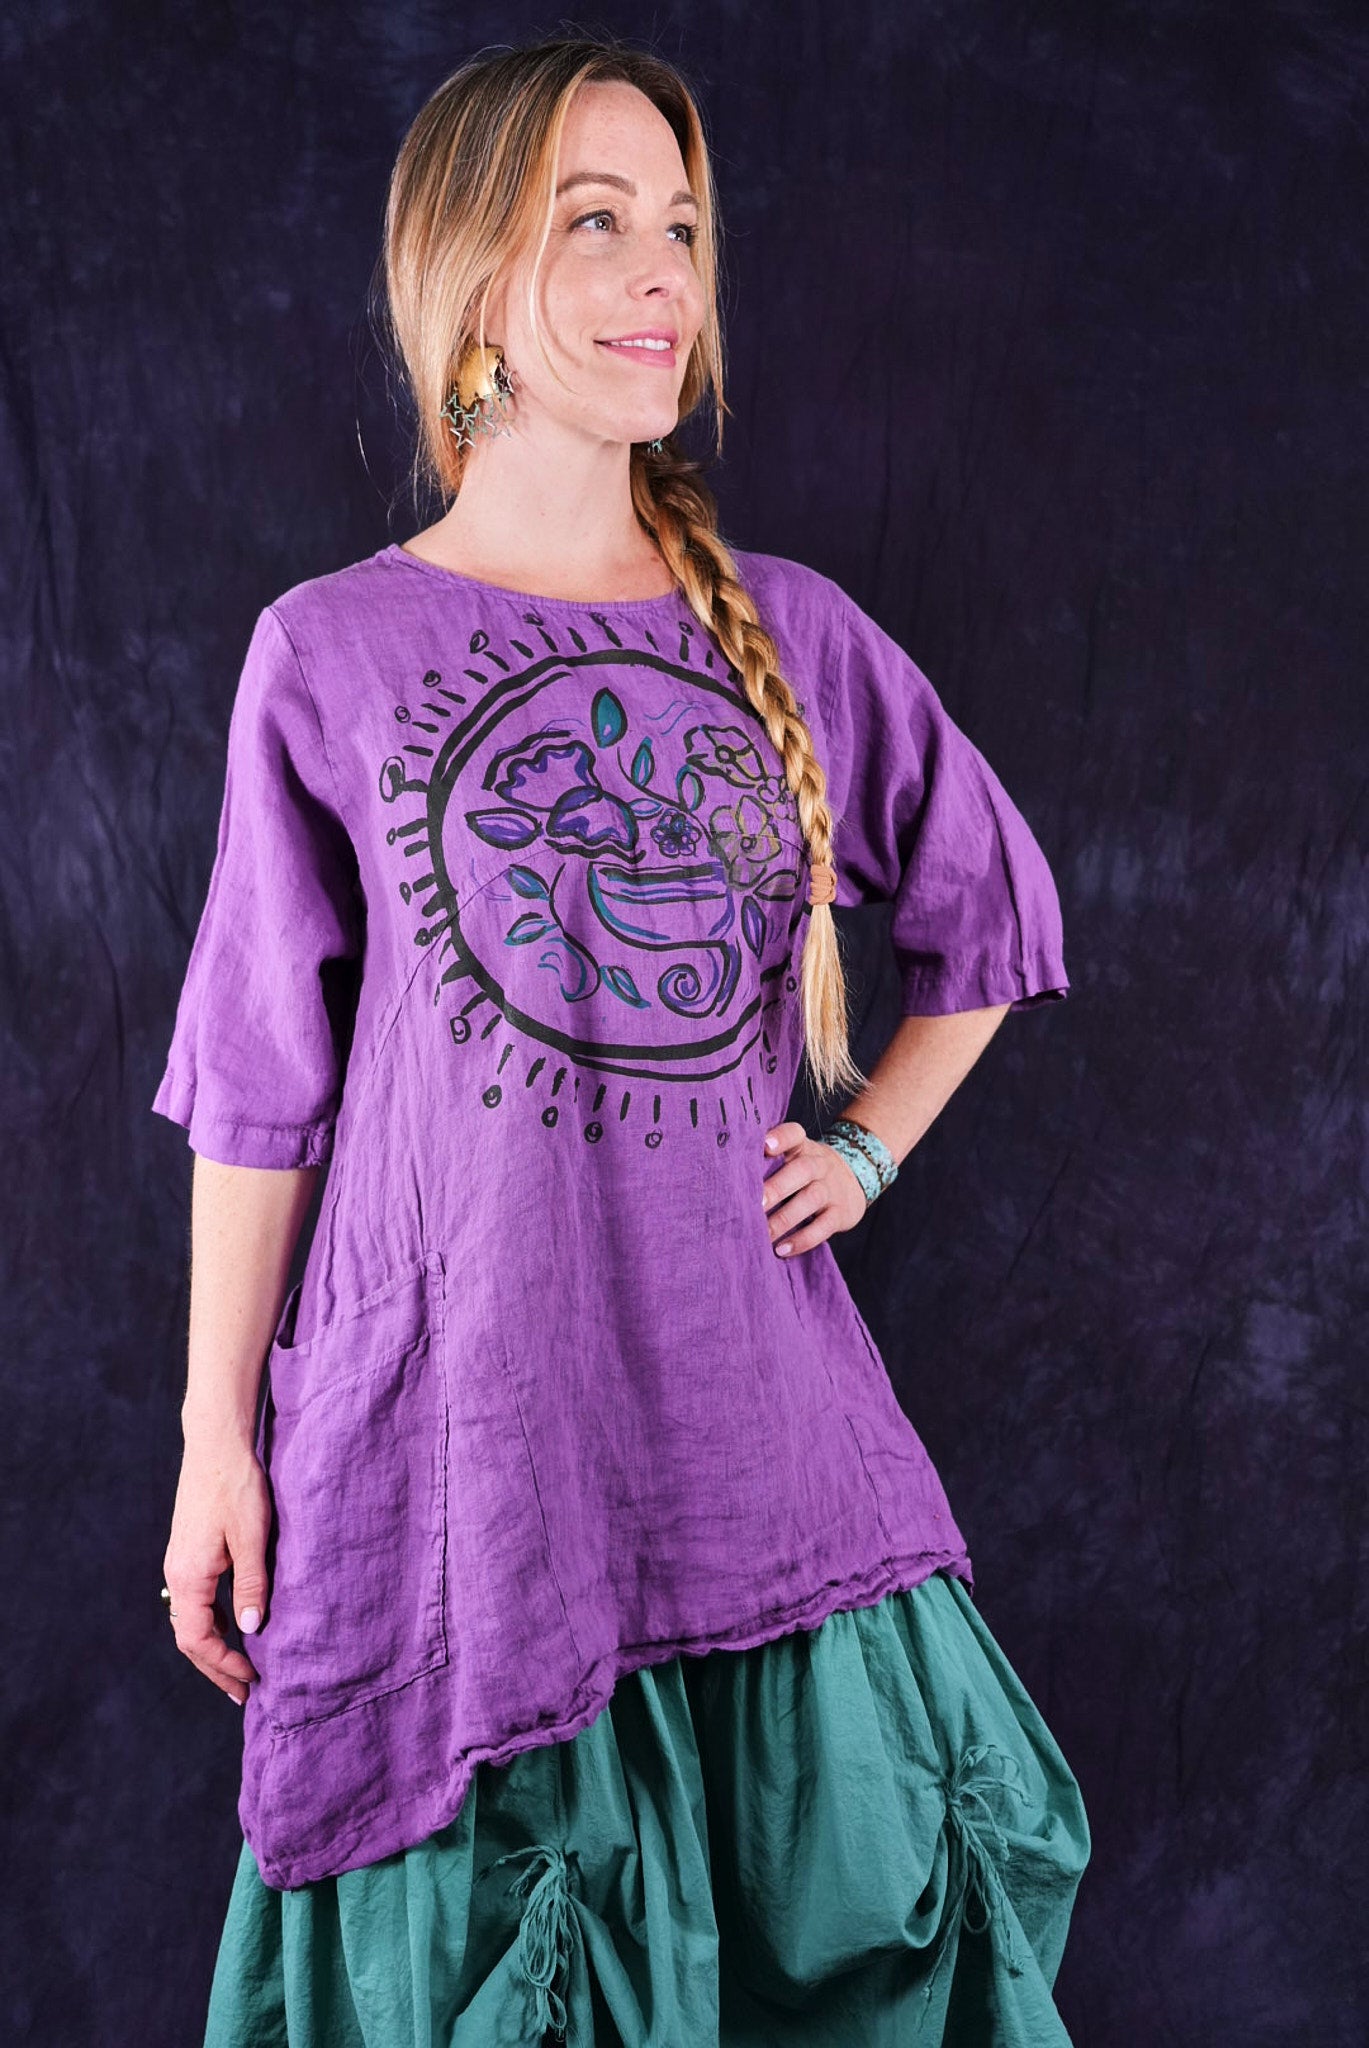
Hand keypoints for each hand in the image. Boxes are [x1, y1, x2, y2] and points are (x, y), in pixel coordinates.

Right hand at [162, 1431, 271, 1707]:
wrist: (217, 1444)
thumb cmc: (237, 1485)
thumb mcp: (252, 1535)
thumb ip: (252, 1583)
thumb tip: (252, 1629)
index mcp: (189, 1576)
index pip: (197, 1640)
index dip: (224, 1665)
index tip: (251, 1681)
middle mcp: (178, 1575)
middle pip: (189, 1638)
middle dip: (216, 1667)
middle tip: (245, 1692)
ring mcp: (181, 1564)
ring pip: (190, 1621)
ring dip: (214, 1648)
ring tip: (241, 1668)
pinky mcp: (190, 1553)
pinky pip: (195, 1602)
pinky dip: (212, 1623)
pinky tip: (235, 1625)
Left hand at [760, 1120, 869, 1256]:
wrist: (857, 1177)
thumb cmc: (807, 1170)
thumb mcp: (795, 1156)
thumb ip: (769, 1161)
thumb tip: (725, 1175)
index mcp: (803, 1148)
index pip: (795, 1134)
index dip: (782, 1137)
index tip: (765, 1146)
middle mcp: (819, 1165)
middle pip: (801, 1170)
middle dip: (777, 1187)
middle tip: (755, 1204)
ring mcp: (831, 1189)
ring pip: (811, 1199)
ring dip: (784, 1219)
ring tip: (763, 1234)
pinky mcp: (840, 1213)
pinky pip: (823, 1227)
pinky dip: (802, 1239)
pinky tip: (782, 1249)